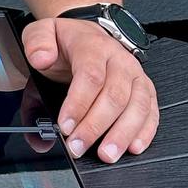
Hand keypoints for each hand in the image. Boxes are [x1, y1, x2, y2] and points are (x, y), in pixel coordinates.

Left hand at [22, 17, 158, 161]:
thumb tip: (41, 58)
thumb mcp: (41, 33)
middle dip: (96, 126)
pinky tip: (133, 147)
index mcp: (93, 46)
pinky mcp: (145, 89)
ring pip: (138, 106)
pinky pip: (151, 112)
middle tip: (78, 146)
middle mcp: (119, 60)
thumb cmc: (64, 41)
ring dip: (123, 134)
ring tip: (106, 154)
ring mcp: (135, 75)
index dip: (78, 104)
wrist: (85, 35)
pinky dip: (145, 132)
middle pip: (115, 96)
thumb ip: (36, 43)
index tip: (65, 126)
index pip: (90, 76)